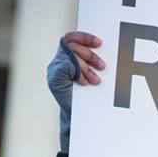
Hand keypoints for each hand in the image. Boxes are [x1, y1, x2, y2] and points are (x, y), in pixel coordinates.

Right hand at [47, 31, 105, 151]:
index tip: (100, 42)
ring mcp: (55, 70)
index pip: (71, 38)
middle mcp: (58, 62)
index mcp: (67, 59)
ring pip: (71, 54)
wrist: (78, 119)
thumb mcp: (90, 76)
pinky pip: (68, 65)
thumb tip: (101, 46)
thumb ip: (89, 62)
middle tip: (103, 67)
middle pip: (72, 45)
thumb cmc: (87, 99)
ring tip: (95, 81)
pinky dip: (79, 73)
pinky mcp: (54, 78)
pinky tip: (84, 83)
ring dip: (86, 66)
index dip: (84, 37)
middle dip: (90, 55)